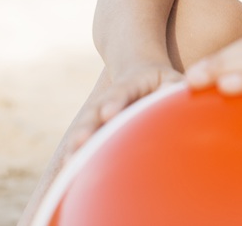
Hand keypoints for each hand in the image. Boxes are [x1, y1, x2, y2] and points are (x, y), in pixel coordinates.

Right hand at [65, 62, 182, 156]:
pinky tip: (70, 168)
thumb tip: (167, 94)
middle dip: (88, 126)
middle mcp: (110, 98)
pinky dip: (77, 152)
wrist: (140, 72)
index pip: (121, 91)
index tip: (108, 114)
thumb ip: (171, 85)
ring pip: (87, 126)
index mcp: (130, 83)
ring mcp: (100, 113)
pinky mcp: (97, 127)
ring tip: (70, 161)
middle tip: (81, 140)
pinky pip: (85, 140)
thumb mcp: (170, 78)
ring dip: (78, 143)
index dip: (114, 102)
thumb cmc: (161, 82)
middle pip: (96, 111)